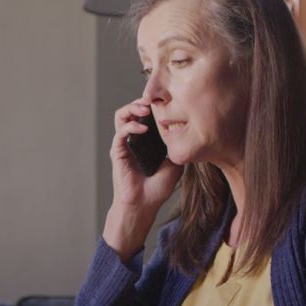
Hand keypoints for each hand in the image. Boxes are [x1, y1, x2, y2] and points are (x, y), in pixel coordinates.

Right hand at [104, 100, 182, 259]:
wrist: (145, 205)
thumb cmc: (158, 188)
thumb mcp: (175, 163)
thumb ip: (177, 145)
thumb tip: (188, 130)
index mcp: (146, 140)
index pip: (147, 114)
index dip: (154, 104)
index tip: (167, 100)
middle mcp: (133, 139)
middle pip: (133, 110)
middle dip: (142, 101)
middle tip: (153, 100)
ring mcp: (124, 144)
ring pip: (122, 116)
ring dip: (133, 108)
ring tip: (145, 108)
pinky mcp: (117, 151)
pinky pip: (121, 132)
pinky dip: (131, 126)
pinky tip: (143, 128)